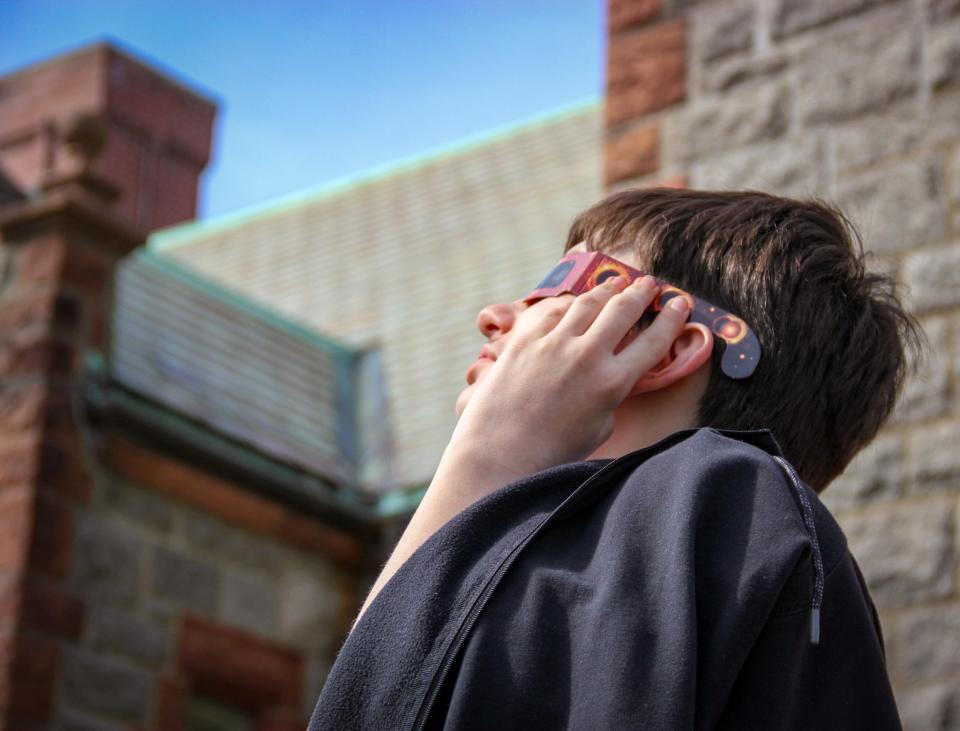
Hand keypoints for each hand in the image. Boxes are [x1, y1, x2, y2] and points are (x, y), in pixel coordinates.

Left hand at [449, 275, 690, 479]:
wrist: (499, 453)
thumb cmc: (552, 451)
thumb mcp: (599, 427)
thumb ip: (611, 395)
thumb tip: (611, 372)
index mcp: (612, 383)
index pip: (653, 341)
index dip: (671, 319)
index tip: (680, 303)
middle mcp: (587, 356)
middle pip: (623, 309)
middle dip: (641, 292)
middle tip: (650, 284)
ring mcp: (554, 343)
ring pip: (588, 302)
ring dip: (608, 289)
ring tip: (617, 283)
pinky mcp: (525, 339)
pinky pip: (553, 311)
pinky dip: (569, 303)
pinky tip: (575, 301)